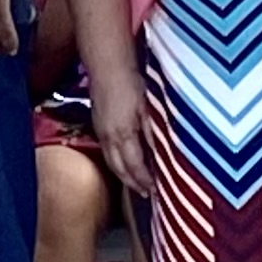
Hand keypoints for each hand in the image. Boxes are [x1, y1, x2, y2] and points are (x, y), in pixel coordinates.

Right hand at [92, 76, 157, 197]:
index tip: (155, 191)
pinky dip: (116, 163)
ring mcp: (101, 132)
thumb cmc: (131, 84)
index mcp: (123, 134)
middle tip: (146, 195)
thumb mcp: (148, 109)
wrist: (107, 66)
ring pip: (111, 162)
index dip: (144, 180)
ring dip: (123, 176)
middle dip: (132, 183)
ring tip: (135, 184)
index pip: (134, 166)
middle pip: (119, 168)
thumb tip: (163, 155)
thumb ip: (153, 133)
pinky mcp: (98, 125)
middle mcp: (109, 137)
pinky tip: (125, 162)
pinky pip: (106, 152)